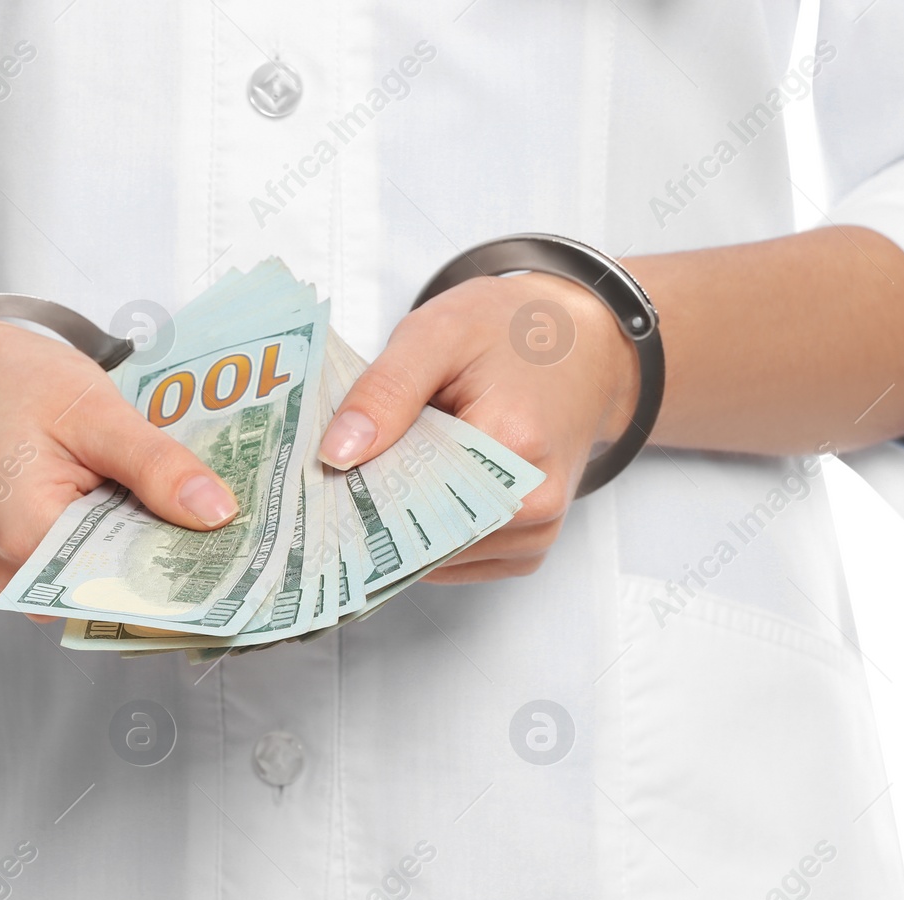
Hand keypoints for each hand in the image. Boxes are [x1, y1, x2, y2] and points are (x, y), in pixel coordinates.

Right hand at [0, 318, 239, 612]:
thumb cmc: (3, 386)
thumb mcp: (91, 412)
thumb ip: (154, 465)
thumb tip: (217, 512)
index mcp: (33, 543)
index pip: (134, 588)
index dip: (199, 577)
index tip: (258, 562)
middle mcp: (29, 577)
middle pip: (132, 587)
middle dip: (193, 561)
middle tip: (261, 537)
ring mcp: (34, 575)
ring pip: (123, 576)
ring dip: (171, 549)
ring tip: (229, 520)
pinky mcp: (47, 560)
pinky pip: (107, 560)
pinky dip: (143, 537)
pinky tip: (182, 512)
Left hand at [319, 272, 635, 582]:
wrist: (584, 346)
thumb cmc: (514, 333)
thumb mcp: (438, 333)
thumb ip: (386, 391)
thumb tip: (338, 455)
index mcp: (514, 445)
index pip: (409, 496)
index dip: (357, 489)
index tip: (320, 477)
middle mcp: (534, 503)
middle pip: (422, 534)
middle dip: (374, 508)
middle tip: (339, 473)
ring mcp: (537, 532)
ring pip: (435, 556)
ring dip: (401, 522)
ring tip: (389, 468)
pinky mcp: (529, 547)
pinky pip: (457, 562)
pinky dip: (427, 533)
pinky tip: (418, 491)